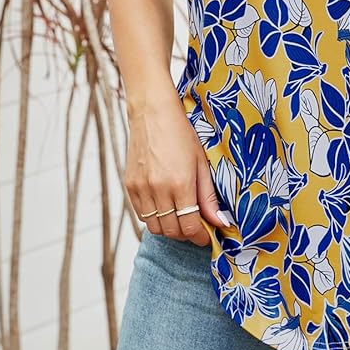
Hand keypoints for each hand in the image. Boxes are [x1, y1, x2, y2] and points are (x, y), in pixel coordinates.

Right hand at [124, 86, 233, 245]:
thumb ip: (209, 196)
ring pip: (154, 227)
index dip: (200, 237)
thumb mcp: (202, 163)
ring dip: (169, 228)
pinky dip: (154, 217)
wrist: (152, 113)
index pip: (189, 226)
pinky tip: (165, 206)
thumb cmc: (181, 134)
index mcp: (180, 183)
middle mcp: (158, 189)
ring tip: (180, 218)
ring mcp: (140, 188)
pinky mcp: (129, 185)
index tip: (207, 236)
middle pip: (171, 231)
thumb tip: (220, 222)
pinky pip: (141, 214)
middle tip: (196, 228)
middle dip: (186, 235)